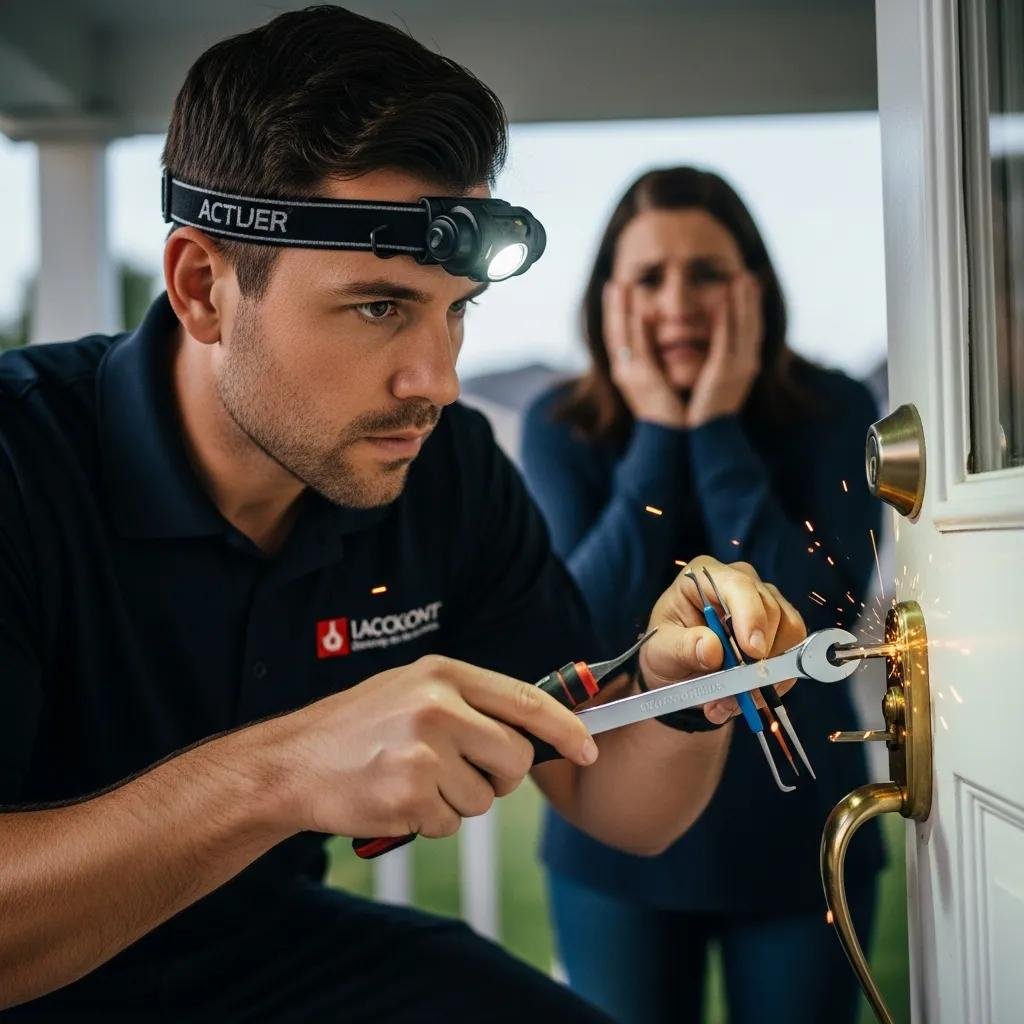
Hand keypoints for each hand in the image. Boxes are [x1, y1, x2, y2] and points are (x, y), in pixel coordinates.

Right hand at [262, 656, 597, 839]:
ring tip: (414, 779)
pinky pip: (449, 823)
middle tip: (463, 772)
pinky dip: (429, 820)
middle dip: (498, 776)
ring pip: (484, 797)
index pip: (526, 701)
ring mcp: (422, 751)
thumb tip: (536, 729)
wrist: (292, 761)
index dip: (565, 729)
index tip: (588, 749)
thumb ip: (471, 702)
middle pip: (514, 757)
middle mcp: (437, 707)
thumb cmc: (358, 726)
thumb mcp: (414, 690)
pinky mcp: (408, 794)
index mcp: (443, 674)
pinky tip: (397, 797)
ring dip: (457, 800)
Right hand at [604, 281, 688, 427]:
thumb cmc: (672, 415)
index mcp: (630, 373)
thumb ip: (659, 366)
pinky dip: (636, 329)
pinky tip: (638, 310)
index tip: (616, 292)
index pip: (619, 338)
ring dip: (619, 310)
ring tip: (619, 287)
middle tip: (613, 283)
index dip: (616, 315)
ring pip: (620, 336)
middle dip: (612, 308)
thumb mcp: (662, 385)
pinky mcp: (644, 381)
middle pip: (614, 333)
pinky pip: (637, 349)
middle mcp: (625, 373)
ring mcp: (631, 377)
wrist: (672, 441)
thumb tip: (667, 344)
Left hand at [638, 556, 805, 725]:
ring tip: (732, 699)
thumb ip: (683, 648)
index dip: (751, 617)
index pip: (738, 586)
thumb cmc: (665, 649)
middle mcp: (740, 582)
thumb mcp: (661, 650)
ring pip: (789, 632)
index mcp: (705, 576)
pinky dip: (772, 681)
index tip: (753, 652)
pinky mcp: (779, 628)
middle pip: (770, 610)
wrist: (676, 669)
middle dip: (757, 657)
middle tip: (735, 692)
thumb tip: (712, 649)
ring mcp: (764, 603)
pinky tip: (745, 696)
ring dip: (765, 674)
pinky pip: (792, 653)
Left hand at [687, 272, 762, 426]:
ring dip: (743, 302)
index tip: (750, 288)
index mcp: (744, 367)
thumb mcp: (716, 385)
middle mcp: (746, 365)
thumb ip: (718, 367)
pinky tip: (724, 301)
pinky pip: (726, 340)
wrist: (709, 438)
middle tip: (750, 276)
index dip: (752, 309)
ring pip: (744, 327)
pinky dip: (727, 319)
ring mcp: (738, 368)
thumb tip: (716, 355)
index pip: (750, 331)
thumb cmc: (708, 414)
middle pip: (752, 324)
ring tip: (741, 279)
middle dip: (751, 300)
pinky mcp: (723, 373)